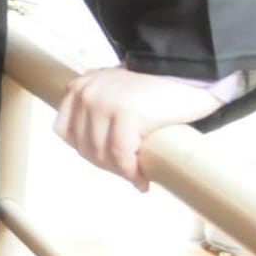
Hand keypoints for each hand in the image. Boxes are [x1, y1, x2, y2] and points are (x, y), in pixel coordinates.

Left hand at [53, 66, 222, 191]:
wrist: (189, 77)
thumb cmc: (153, 92)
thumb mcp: (113, 93)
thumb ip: (95, 111)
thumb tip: (88, 150)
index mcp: (79, 87)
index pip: (66, 132)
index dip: (87, 152)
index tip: (109, 163)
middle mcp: (85, 92)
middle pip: (83, 146)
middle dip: (106, 165)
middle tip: (127, 174)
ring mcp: (103, 102)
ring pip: (100, 153)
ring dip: (118, 172)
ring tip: (135, 177)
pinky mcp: (125, 113)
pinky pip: (121, 154)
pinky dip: (131, 171)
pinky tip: (142, 179)